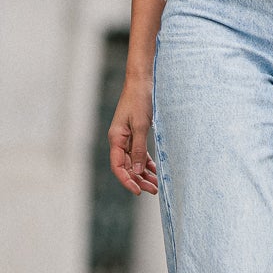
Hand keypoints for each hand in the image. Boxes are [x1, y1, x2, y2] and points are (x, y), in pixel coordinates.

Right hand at [108, 78, 158, 196]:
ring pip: (134, 161)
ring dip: (144, 173)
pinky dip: (146, 162)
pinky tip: (155, 169)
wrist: (142, 81)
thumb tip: (138, 170)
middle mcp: (119, 140)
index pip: (118, 166)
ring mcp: (126, 137)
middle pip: (127, 166)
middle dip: (139, 180)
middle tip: (154, 190)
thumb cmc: (139, 99)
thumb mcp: (141, 125)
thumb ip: (139, 148)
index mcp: (116, 139)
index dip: (127, 180)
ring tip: (156, 184)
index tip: (139, 191)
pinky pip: (139, 153)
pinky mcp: (135, 133)